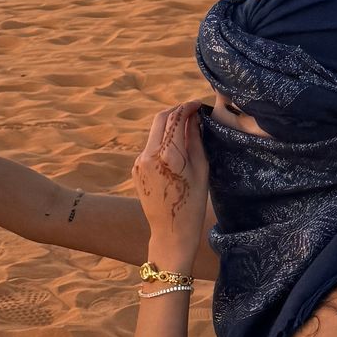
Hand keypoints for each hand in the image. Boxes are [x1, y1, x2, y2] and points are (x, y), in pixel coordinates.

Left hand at [132, 100, 209, 270]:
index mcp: (167, 154)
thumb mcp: (201, 170)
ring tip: (188, 132)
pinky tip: (176, 151)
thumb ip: (195, 140)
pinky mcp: (136, 169)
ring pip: (154, 133)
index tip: (199, 105)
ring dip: (169, 127)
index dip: (187, 107)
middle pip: (160, 119)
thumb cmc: (193, 203)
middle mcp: (148, 154)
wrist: (170, 232)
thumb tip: (194, 118)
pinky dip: (162, 142)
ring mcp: (139, 162)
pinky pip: (150, 147)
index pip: (175, 118)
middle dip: (176, 112)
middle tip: (192, 112)